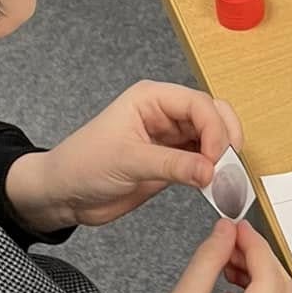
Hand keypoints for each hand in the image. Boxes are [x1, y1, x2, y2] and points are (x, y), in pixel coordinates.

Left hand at [6, 82, 243, 232]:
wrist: (63, 194)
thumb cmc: (81, 164)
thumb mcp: (128, 161)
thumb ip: (173, 165)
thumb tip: (212, 170)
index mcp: (151, 98)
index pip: (197, 104)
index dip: (214, 128)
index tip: (217, 157)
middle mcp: (164, 113)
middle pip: (212, 116)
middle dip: (225, 138)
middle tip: (228, 167)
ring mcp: (169, 138)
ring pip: (211, 138)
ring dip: (222, 157)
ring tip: (224, 180)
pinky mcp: (172, 161)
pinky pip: (202, 162)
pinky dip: (213, 172)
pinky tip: (215, 186)